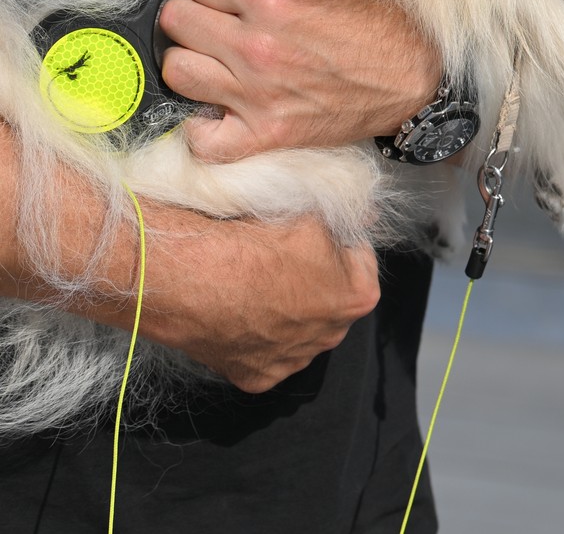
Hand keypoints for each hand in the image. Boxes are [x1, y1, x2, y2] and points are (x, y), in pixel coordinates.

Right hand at [0, 124, 379, 393]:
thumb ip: (342, 218)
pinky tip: (238, 310)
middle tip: (282, 253)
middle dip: (317, 278)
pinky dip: (254, 332)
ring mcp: (290, 361)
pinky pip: (263, 351)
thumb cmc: (247, 237)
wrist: (177, 273)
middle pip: (331, 299)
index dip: (338, 241)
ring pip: (298, 327)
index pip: (360, 261)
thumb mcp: (308, 209)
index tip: (315, 230)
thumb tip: (363, 216)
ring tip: (255, 280)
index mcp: (356, 298)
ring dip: (286, 307)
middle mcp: (330, 338)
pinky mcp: (251, 376)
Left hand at [159, 0, 440, 160]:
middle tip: (219, 23)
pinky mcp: (267, 135)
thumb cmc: (385, 27)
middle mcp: (257, 46)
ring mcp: (258, 95)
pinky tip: (220, 109)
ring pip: (177, 71)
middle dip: (194, 16)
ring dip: (193, 62)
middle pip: (176, 21)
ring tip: (216, 60)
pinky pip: (202, 139)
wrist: (420, 80)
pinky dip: (204, 127)